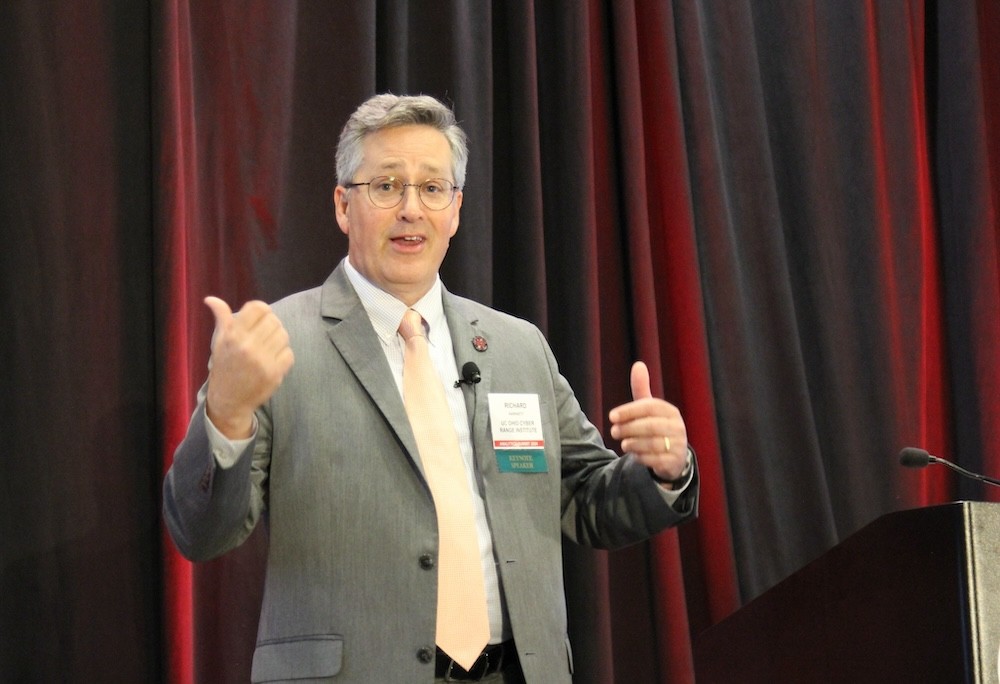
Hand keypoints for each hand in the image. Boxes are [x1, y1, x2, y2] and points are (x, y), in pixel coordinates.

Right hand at [203, 296, 294, 438]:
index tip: (259, 318)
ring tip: (269, 346)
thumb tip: (211, 299)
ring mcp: (262, 361)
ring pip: (283, 335)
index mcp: (233, 336)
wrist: (228, 400)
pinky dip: (284, 355)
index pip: (258, 308)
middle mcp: (248, 346)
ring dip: (278, 339)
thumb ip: (221, 318)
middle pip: (274, 321)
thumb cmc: (224, 367)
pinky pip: (289, 354)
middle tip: (264, 334)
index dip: (262, 310)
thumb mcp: (219, 341)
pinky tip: (273, 359)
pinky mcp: (274, 374)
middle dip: (271, 325)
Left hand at [608, 361, 686, 480]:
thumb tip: (638, 364)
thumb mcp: (649, 409)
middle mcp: (678, 427)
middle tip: (613, 431)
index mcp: (670, 411)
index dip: (629, 410)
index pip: (649, 407)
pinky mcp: (674, 462)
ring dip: (633, 443)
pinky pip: (655, 460)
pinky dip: (641, 457)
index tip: (611, 416)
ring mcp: (678, 445)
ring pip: (652, 444)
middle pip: (650, 426)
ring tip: (622, 443)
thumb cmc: (656, 427)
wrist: (673, 456)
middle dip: (628, 428)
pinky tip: (633, 454)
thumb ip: (641, 389)